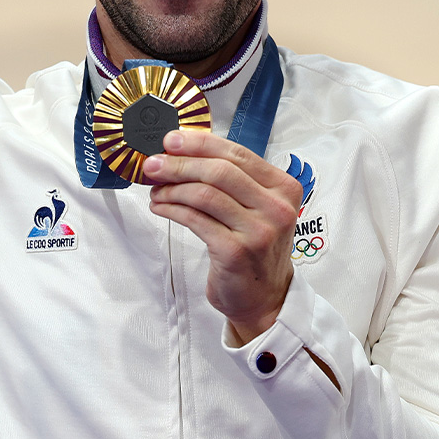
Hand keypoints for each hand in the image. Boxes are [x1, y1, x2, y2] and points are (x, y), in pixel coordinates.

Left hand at [141, 129, 303, 343]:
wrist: (265, 297)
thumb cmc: (255, 249)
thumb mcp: (257, 208)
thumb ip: (233, 180)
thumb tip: (184, 151)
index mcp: (284, 188)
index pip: (238, 154)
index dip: (200, 143)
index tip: (172, 140)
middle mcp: (276, 207)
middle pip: (219, 171)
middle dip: (180, 163)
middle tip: (154, 164)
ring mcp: (259, 231)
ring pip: (205, 194)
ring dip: (172, 188)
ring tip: (156, 190)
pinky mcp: (236, 252)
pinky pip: (195, 220)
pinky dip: (172, 210)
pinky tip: (161, 207)